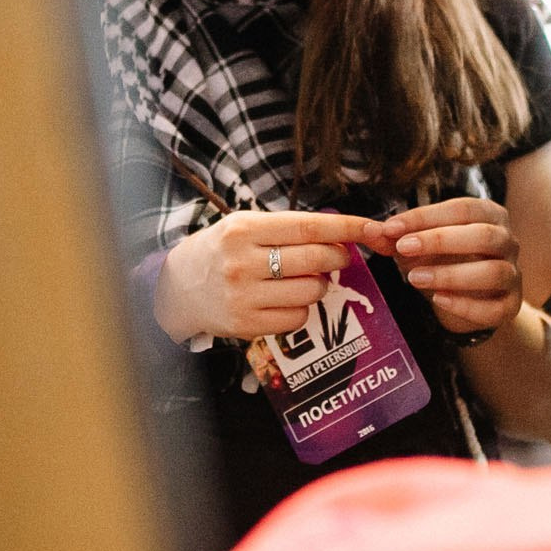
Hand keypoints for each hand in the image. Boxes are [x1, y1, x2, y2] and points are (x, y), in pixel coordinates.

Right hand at [154, 209, 370, 342]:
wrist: (177, 287)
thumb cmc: (221, 251)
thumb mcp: (245, 227)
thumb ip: (288, 230)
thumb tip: (343, 237)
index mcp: (244, 229)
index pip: (309, 226)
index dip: (347, 228)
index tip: (373, 229)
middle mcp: (243, 261)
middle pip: (316, 259)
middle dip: (338, 258)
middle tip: (337, 257)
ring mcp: (244, 295)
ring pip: (311, 291)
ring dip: (318, 285)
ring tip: (300, 279)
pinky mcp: (246, 324)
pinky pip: (298, 318)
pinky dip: (301, 310)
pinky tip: (284, 301)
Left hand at [368, 197, 523, 336]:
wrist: (468, 303)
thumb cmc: (445, 262)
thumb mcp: (420, 246)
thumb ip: (397, 238)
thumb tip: (371, 230)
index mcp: (489, 215)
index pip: (462, 208)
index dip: (425, 216)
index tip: (391, 227)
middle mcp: (508, 241)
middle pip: (483, 235)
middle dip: (439, 240)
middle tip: (403, 248)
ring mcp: (513, 274)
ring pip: (493, 271)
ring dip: (451, 274)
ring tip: (415, 278)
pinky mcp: (510, 306)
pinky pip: (494, 308)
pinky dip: (465, 305)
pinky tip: (438, 300)